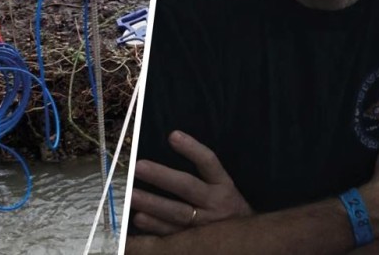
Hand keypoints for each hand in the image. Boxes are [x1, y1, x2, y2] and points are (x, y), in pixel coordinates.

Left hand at [131, 130, 251, 235]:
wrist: (246, 241)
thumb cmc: (228, 206)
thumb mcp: (223, 185)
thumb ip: (204, 172)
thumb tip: (172, 143)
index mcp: (223, 185)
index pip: (208, 162)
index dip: (192, 148)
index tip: (173, 135)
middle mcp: (215, 203)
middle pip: (187, 187)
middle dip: (162, 176)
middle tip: (139, 166)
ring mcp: (204, 225)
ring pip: (177, 213)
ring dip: (153, 204)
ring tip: (132, 195)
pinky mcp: (195, 242)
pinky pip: (173, 235)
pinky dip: (155, 227)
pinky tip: (138, 218)